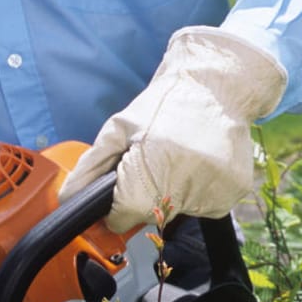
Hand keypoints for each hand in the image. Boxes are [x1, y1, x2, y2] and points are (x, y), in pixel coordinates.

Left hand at [59, 27, 286, 231]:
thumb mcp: (119, 129)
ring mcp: (212, 193)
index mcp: (150, 172)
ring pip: (178, 213)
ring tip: (180, 158)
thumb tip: (69, 198)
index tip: (122, 192)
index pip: (123, 217)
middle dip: (146, 196)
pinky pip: (204, 207)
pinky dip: (197, 191)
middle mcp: (183, 187)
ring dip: (173, 193)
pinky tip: (199, 164)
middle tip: (155, 162)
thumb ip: (91, 167)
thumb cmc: (164, 104)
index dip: (118, 206)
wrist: (215, 85)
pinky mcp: (232, 194)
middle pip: (151, 216)